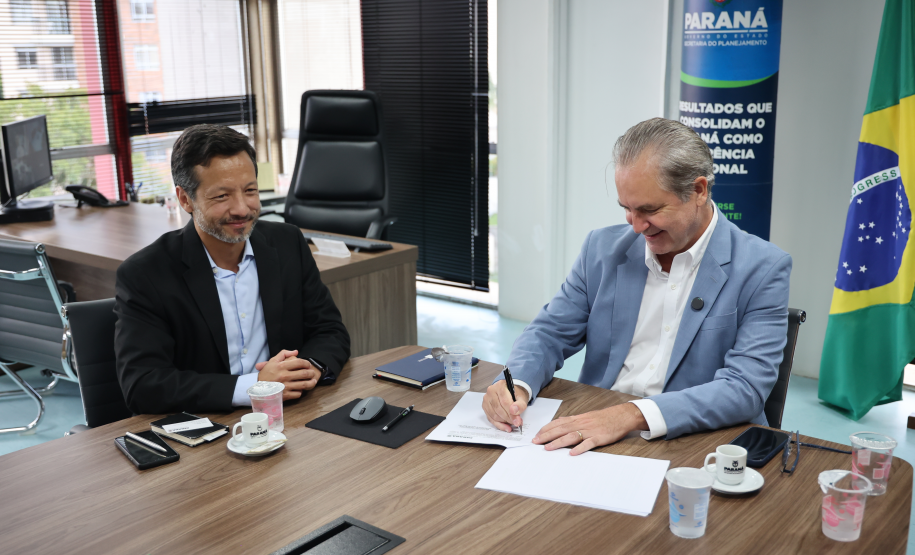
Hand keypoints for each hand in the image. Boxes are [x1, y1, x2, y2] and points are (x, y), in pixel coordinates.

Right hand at [255, 349, 321, 399]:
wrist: (258, 389)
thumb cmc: (266, 374)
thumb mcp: (272, 361)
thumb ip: (284, 354)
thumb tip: (296, 352)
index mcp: (281, 366)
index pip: (300, 362)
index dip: (307, 363)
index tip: (308, 365)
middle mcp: (284, 376)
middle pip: (304, 373)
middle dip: (311, 373)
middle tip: (312, 373)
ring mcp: (285, 386)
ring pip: (304, 385)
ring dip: (311, 383)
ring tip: (313, 381)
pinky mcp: (285, 395)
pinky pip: (298, 394)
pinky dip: (301, 391)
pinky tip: (301, 389)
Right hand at [482, 380, 529, 431]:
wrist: (510, 392)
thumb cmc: (515, 394)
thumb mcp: (522, 398)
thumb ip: (520, 404)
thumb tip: (514, 411)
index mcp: (500, 386)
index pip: (505, 402)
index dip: (511, 413)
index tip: (518, 421)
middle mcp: (491, 391)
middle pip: (498, 409)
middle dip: (508, 418)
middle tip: (516, 423)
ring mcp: (486, 399)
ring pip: (494, 415)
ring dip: (504, 422)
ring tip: (512, 423)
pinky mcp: (485, 407)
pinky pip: (491, 418)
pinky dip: (499, 424)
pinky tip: (506, 427)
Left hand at [533, 403, 647, 455]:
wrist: (622, 415)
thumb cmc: (603, 417)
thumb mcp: (586, 417)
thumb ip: (573, 421)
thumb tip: (560, 423)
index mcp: (577, 419)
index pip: (558, 423)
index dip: (546, 429)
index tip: (536, 434)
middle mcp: (581, 423)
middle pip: (561, 429)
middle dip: (547, 435)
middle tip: (536, 442)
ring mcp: (590, 430)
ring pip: (571, 436)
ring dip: (558, 442)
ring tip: (548, 448)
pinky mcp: (599, 437)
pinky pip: (588, 443)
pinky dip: (580, 448)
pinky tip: (572, 453)